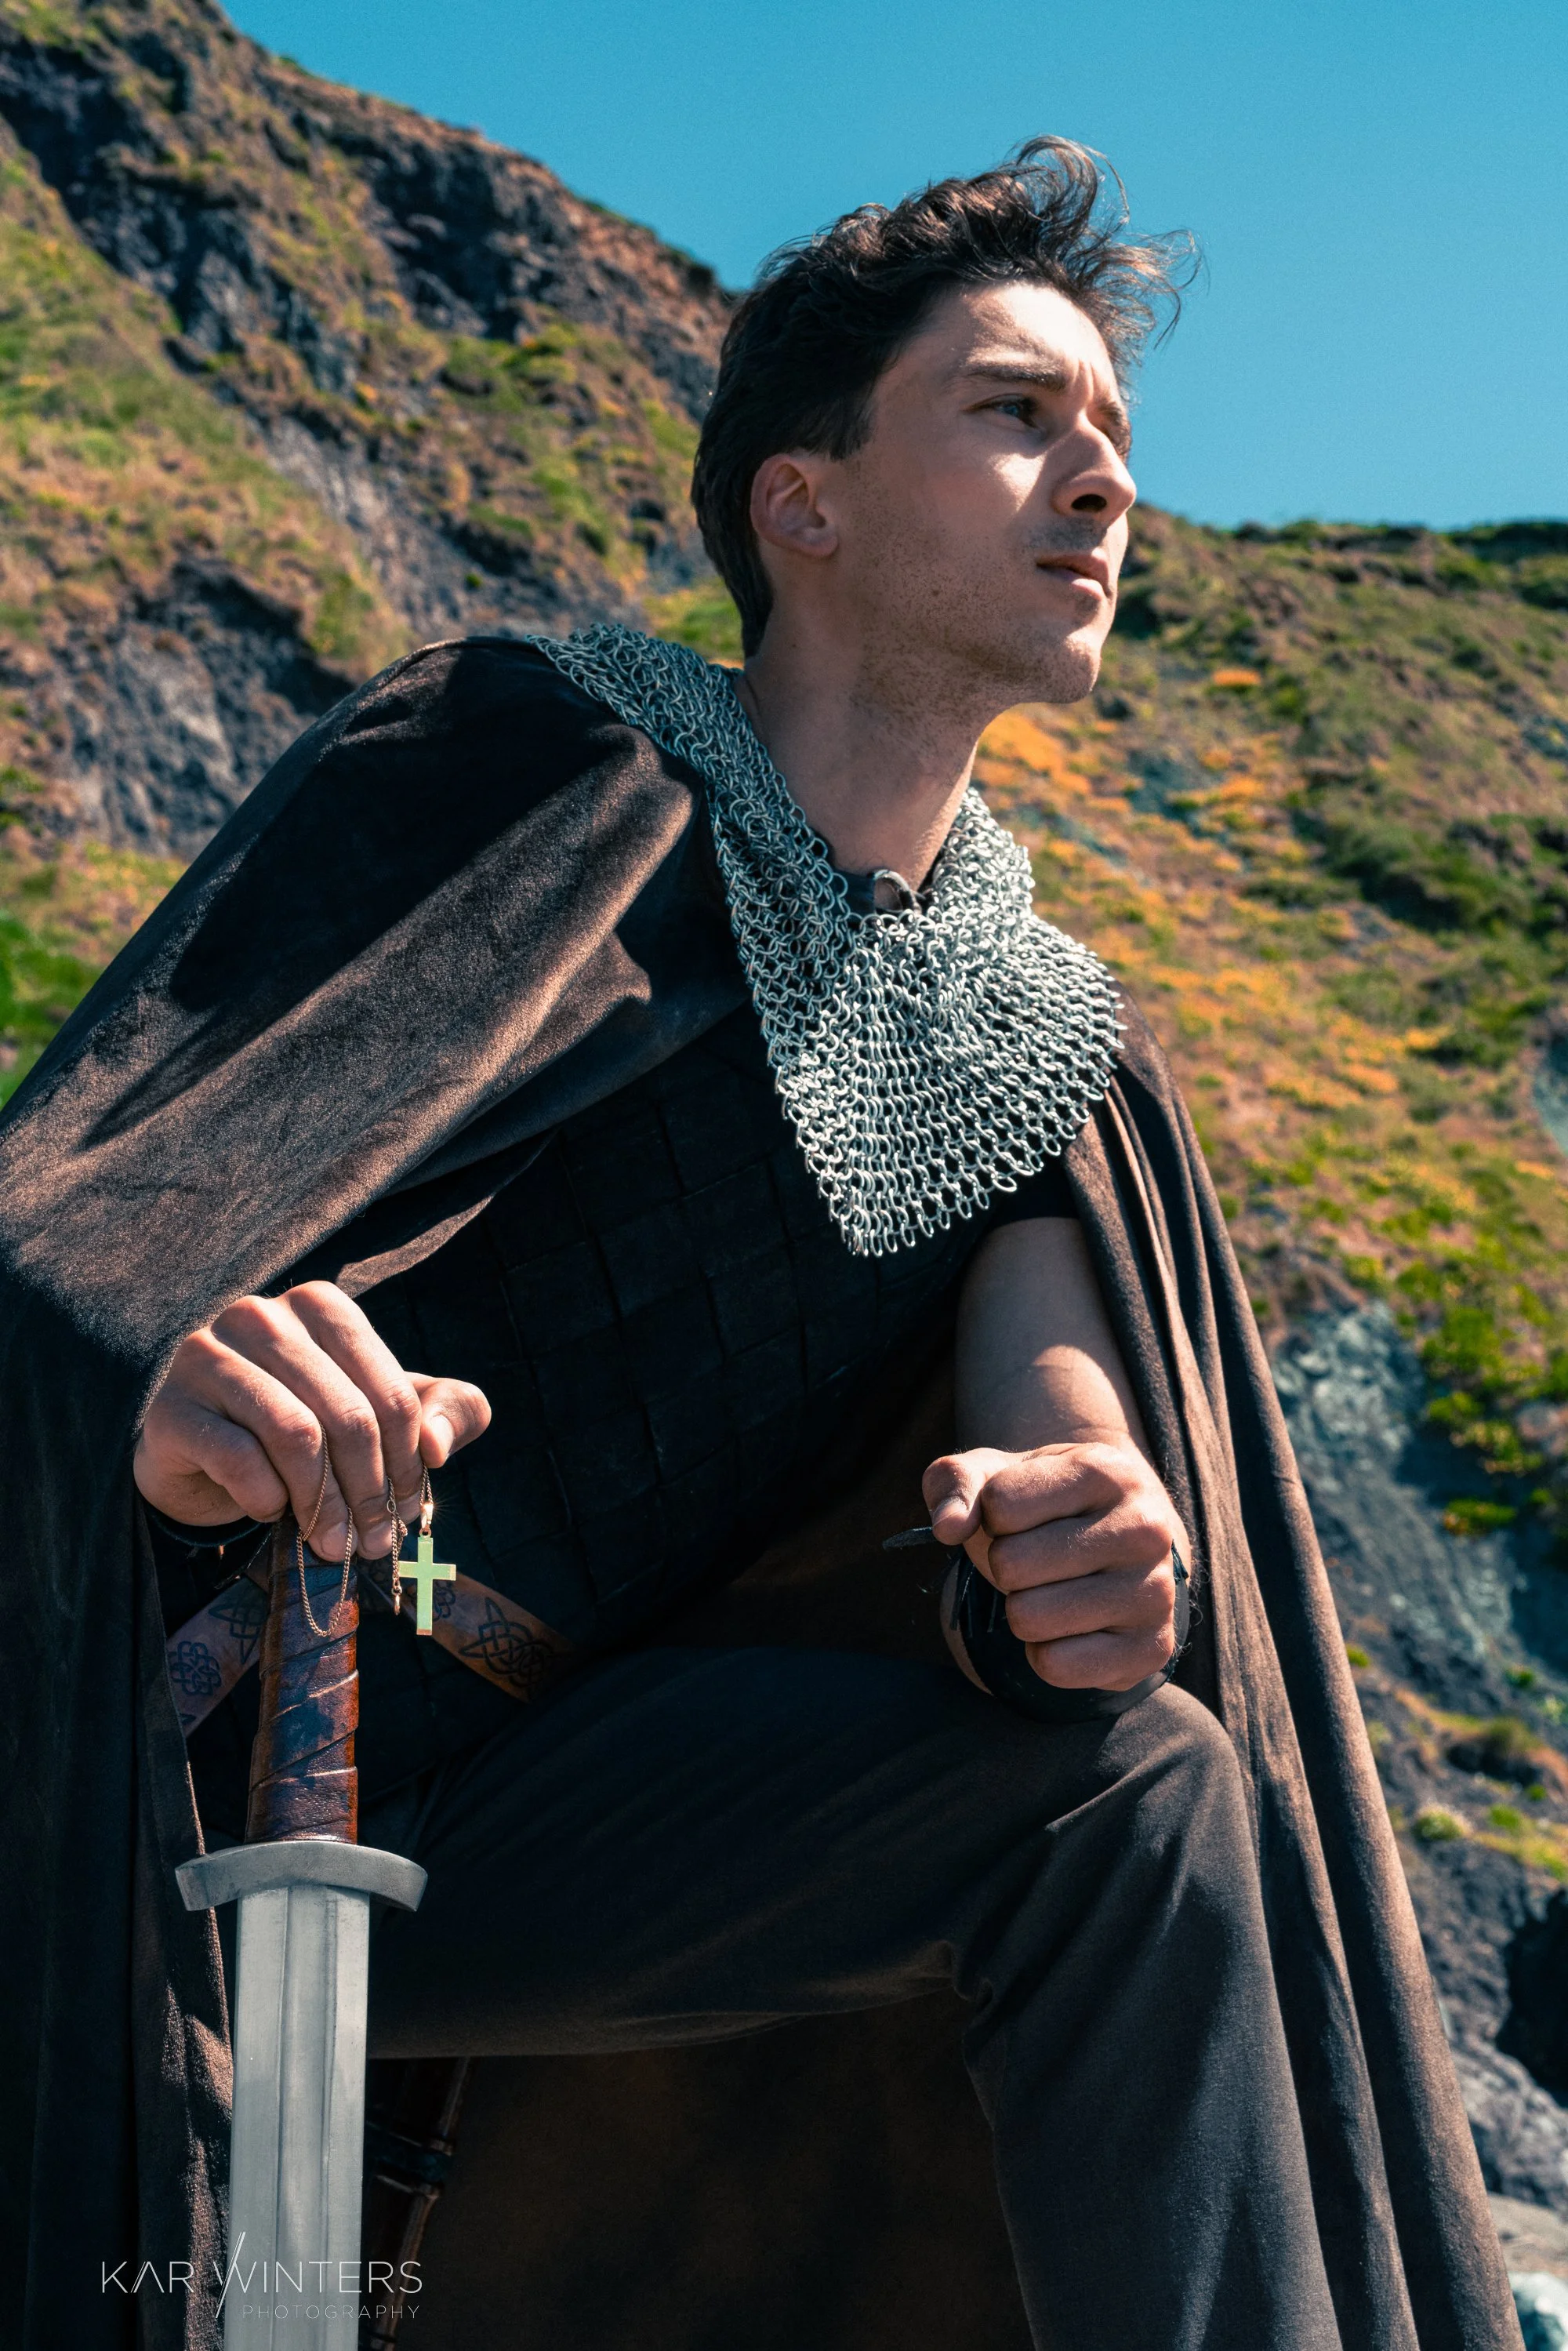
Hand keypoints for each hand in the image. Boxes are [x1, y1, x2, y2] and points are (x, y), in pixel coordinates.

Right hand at [134, 1281, 490, 1558]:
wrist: (203, 1458)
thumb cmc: (307, 1425)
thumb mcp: (387, 1415)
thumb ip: (445, 1411)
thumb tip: (438, 1446)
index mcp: (322, 1307)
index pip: (391, 1394)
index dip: (408, 1463)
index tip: (405, 1511)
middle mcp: (262, 1317)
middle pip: (348, 1416)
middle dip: (369, 1492)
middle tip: (373, 1542)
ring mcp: (208, 1356)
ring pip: (296, 1435)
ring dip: (323, 1504)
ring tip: (330, 1542)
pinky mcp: (171, 1408)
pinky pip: (238, 1458)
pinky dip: (266, 1498)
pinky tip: (272, 1511)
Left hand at [922, 1440, 1184, 1691]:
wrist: (1115, 1550)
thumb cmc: (1043, 1509)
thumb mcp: (994, 1476)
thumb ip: (954, 1484)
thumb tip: (948, 1527)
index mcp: (1106, 1470)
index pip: (1000, 1505)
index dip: (992, 1517)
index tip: (1021, 1517)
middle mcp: (1145, 1528)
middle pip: (1011, 1565)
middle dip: (1005, 1567)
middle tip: (1037, 1561)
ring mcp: (1156, 1591)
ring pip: (1029, 1619)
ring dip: (1021, 1611)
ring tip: (1053, 1591)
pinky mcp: (1151, 1649)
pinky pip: (1055, 1666)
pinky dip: (1043, 1655)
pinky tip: (1070, 1629)